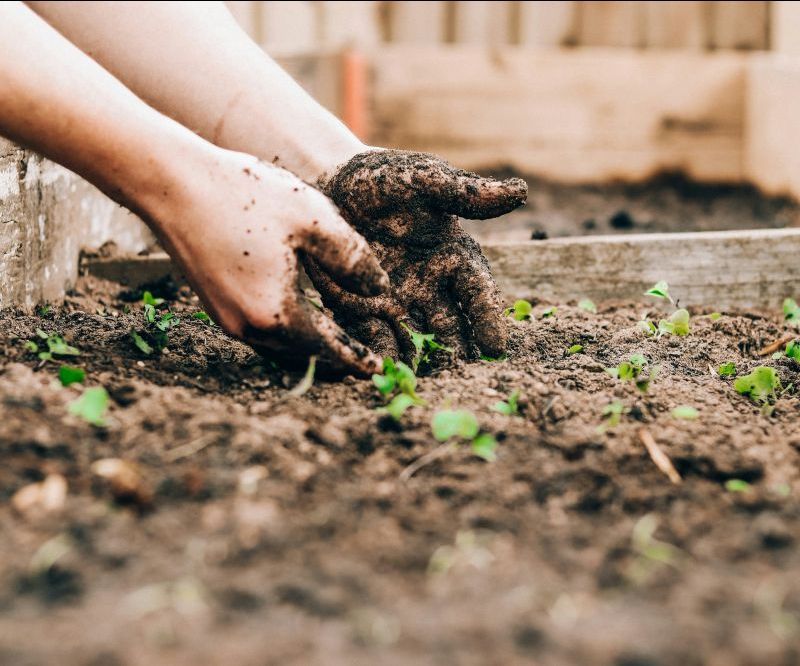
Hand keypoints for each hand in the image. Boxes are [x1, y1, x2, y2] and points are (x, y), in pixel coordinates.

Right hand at [149, 149, 388, 375]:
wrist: (172, 183)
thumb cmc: (245, 195)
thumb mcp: (313, 219)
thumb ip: (353, 258)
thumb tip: (380, 289)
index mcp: (276, 313)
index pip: (328, 347)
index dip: (356, 358)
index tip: (379, 370)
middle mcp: (248, 327)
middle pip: (303, 354)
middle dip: (335, 358)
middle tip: (363, 360)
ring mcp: (226, 318)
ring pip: (280, 345)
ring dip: (310, 346)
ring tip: (338, 342)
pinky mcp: (214, 304)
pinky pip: (260, 330)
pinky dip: (287, 331)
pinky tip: (300, 316)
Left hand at [306, 150, 526, 362]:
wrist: (331, 184)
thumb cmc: (384, 179)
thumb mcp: (423, 180)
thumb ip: (465, 193)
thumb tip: (520, 192)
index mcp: (454, 258)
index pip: (478, 293)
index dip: (488, 319)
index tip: (496, 347)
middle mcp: (431, 287)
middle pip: (451, 327)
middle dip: (458, 353)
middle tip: (462, 377)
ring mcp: (398, 302)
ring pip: (417, 340)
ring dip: (423, 362)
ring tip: (426, 385)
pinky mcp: (363, 310)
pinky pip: (375, 338)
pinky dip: (381, 355)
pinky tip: (384, 373)